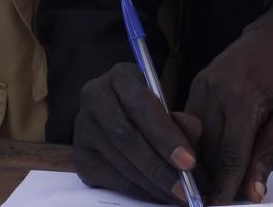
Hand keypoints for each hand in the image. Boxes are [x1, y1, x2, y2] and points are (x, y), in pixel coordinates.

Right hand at [74, 62, 203, 203]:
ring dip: (151, 183)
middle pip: (126, 137)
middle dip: (159, 166)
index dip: (165, 135)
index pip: (141, 105)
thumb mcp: (166, 105)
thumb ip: (181, 120)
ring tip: (176, 194)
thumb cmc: (148, 108)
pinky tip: (156, 194)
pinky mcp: (80, 156)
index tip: (189, 162)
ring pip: (119, 161)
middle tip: (184, 188)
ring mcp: (82, 128)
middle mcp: (94, 97)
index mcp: (120, 76)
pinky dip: (137, 191)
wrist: (115, 112)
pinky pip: (110, 179)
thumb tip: (192, 135)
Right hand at [185, 18, 272, 204]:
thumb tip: (252, 191)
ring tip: (217, 182)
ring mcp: (201, 86)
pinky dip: (199, 145)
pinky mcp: (195, 84)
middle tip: (223, 198)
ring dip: (203, 165)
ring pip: (194, 141)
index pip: (230, 154)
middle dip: (214, 180)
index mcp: (243, 97)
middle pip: (207, 151)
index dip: (225, 186)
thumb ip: (268, 153)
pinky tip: (211, 157)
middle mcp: (215, 91)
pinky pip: (191, 125)